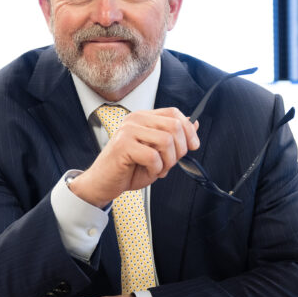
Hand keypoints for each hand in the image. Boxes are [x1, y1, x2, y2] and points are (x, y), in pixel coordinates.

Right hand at [69, 107, 199, 206]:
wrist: (103, 183)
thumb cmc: (128, 169)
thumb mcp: (157, 152)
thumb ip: (173, 138)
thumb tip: (194, 123)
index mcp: (144, 118)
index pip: (174, 113)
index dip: (188, 130)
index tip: (193, 146)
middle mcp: (135, 119)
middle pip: (174, 126)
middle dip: (180, 150)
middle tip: (170, 163)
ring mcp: (128, 130)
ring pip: (166, 141)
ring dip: (168, 161)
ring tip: (158, 169)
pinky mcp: (123, 145)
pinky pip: (153, 156)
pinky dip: (155, 169)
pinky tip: (148, 171)